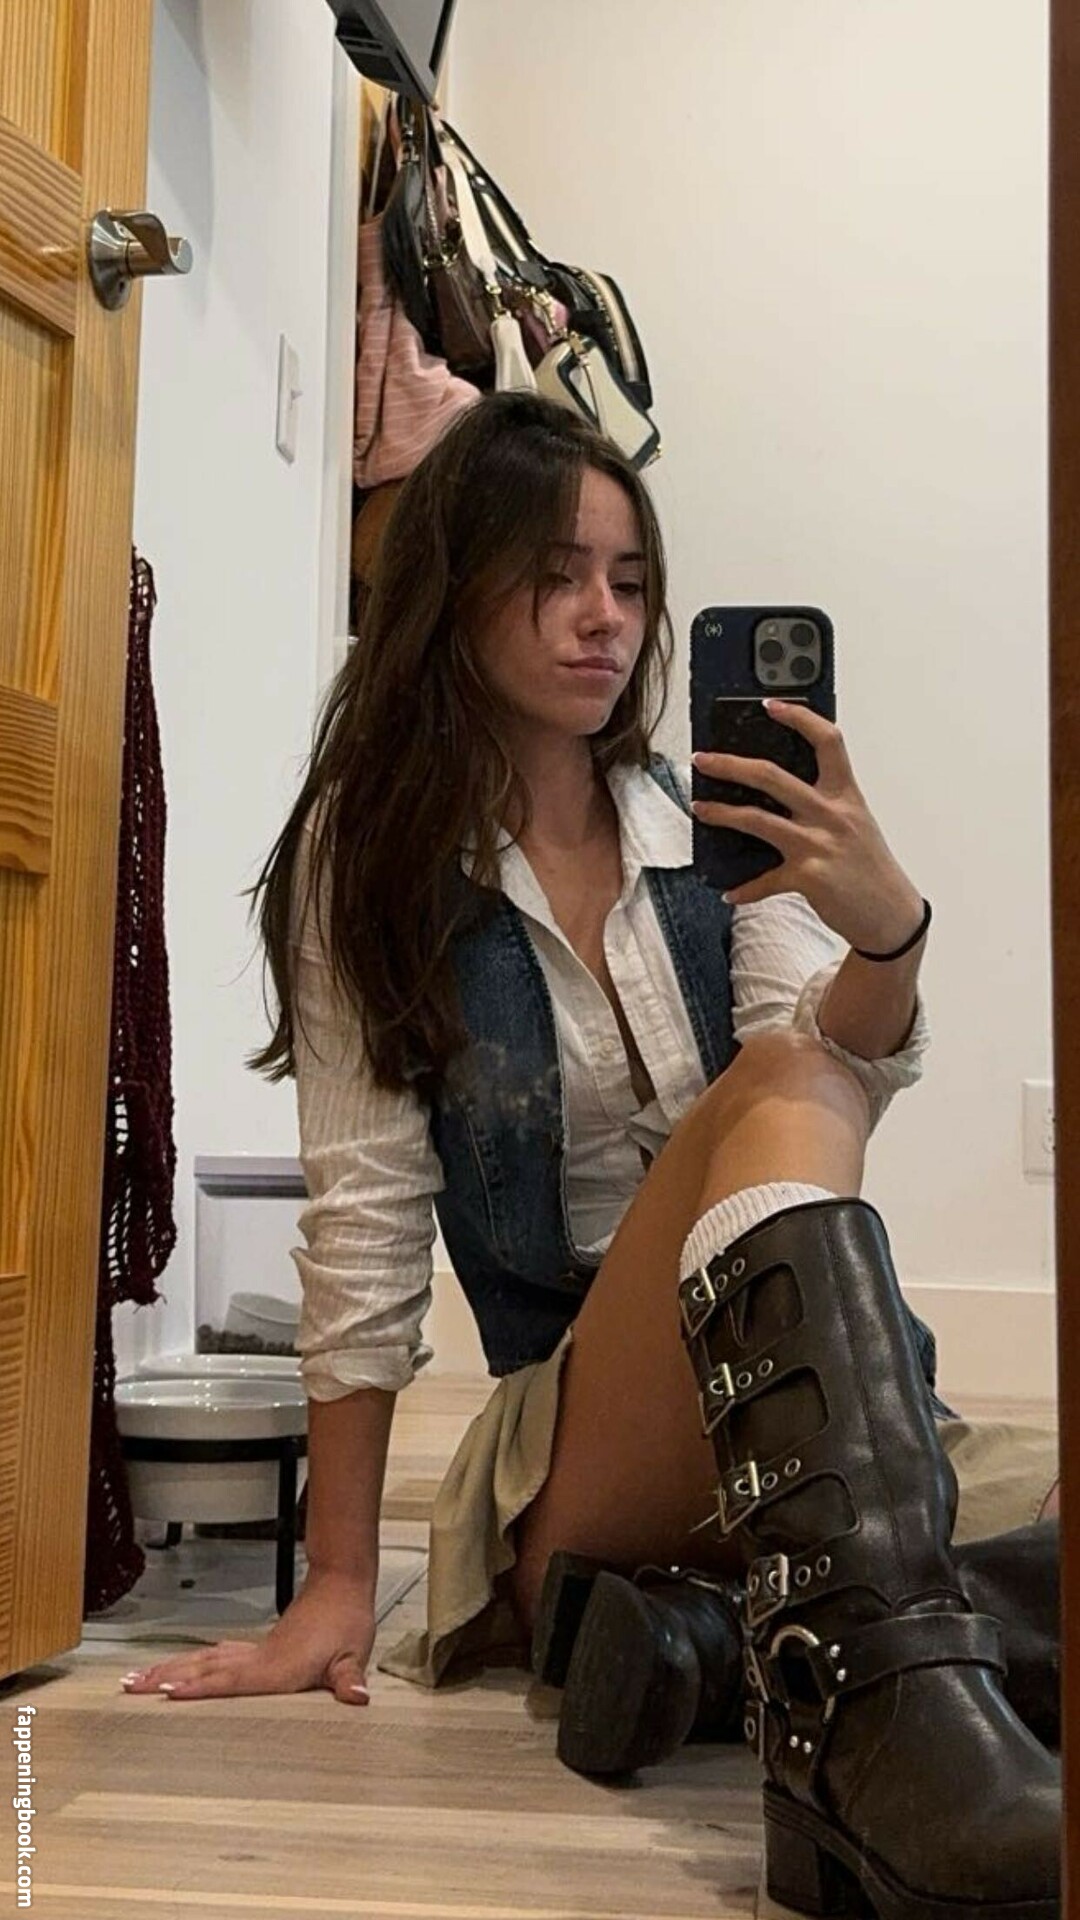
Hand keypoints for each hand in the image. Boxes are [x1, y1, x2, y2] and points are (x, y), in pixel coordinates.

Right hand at [119, 1566, 377, 1704]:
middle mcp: (258, 1658)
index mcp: (277, 1667)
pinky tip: (177, 1670)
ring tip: (135, 1680)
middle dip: (165, 1679)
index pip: (232, 1681)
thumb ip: (350, 1679)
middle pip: (203, 1669)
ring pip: (203, 1661)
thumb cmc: (347, 1621)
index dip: (201, 1688)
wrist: (342, 1583)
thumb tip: (357, 1696)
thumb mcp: (353, 1654)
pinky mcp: (256, 1648)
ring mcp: (253, 1651)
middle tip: (129, 1688)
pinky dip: (191, 1663)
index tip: (168, 1693)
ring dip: (169, 1670)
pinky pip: (215, 1657)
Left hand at [691, 699, 924, 953]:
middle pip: (772, 775)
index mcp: (846, 795)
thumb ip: (824, 804)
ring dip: (721, 814)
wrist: (892, 915)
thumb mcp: (855, 824)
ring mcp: (819, 845)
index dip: (798, 717)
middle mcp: (832, 815)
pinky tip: (730, 891)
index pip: (826, 741)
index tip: (768, 705)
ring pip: (757, 819)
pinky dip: (744, 888)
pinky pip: (765, 880)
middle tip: (703, 760)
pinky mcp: (809, 878)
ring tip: (699, 808)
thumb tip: (773, 794)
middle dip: (730, 764)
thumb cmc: (870, 867)